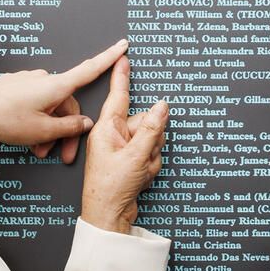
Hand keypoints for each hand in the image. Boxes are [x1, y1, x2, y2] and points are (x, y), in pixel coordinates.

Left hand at [0, 39, 125, 161]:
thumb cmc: (4, 121)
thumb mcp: (42, 131)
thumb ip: (69, 127)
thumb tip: (86, 122)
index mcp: (55, 85)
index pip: (89, 69)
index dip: (108, 58)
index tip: (122, 45)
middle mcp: (43, 78)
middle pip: (67, 104)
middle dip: (66, 130)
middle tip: (63, 155)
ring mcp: (27, 81)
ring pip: (49, 106)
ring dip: (48, 130)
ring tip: (38, 151)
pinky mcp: (14, 86)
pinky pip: (34, 103)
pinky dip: (36, 121)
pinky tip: (27, 139)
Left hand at [77, 55, 169, 232]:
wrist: (108, 215)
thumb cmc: (111, 186)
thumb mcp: (136, 155)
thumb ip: (152, 129)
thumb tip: (162, 105)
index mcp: (107, 128)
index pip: (119, 95)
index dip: (122, 75)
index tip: (123, 55)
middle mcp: (113, 134)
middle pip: (145, 122)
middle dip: (152, 140)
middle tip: (142, 158)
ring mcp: (121, 147)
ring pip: (151, 139)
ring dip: (151, 156)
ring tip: (139, 171)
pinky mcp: (128, 159)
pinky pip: (150, 154)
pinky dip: (150, 165)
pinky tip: (140, 177)